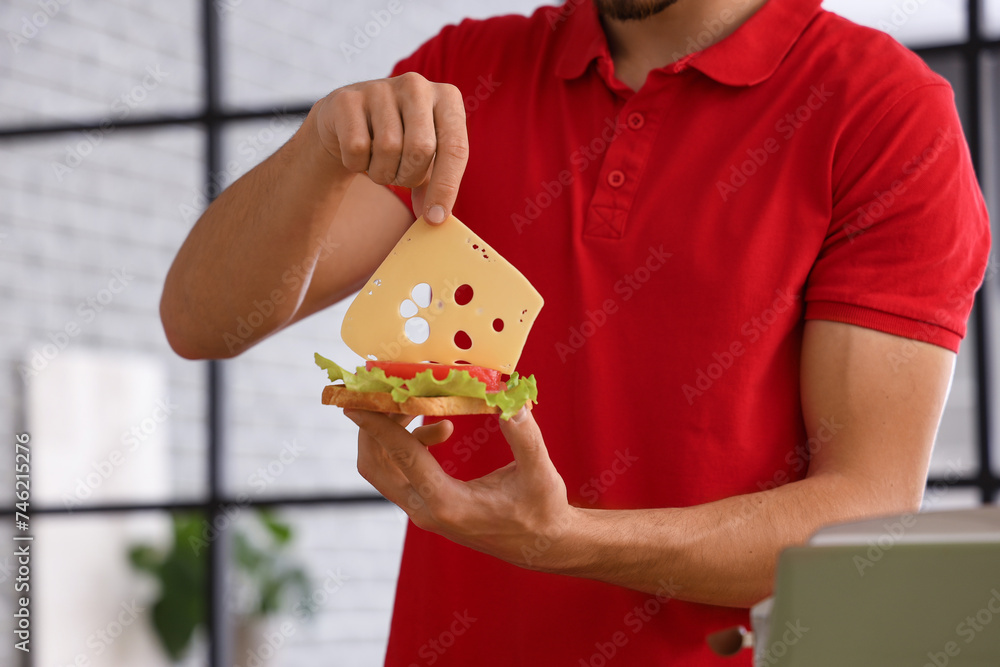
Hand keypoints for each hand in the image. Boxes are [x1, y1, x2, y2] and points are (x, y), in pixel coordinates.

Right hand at [312, 73, 468, 222]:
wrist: (349, 121)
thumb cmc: (399, 142)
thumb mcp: (426, 159)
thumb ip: (436, 185)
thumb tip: (434, 219)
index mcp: (447, 98)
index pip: (455, 148)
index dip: (446, 187)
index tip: (435, 218)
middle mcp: (417, 86)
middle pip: (420, 150)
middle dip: (409, 177)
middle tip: (400, 177)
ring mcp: (381, 87)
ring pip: (388, 149)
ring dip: (383, 172)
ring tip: (380, 163)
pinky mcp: (348, 99)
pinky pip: (357, 148)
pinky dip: (357, 164)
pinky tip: (359, 153)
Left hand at [345, 407, 579, 570]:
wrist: (540, 545)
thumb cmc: (542, 510)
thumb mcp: (540, 473)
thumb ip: (525, 437)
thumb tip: (510, 401)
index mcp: (447, 504)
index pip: (402, 457)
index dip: (377, 425)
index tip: (355, 400)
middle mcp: (425, 510)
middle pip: (375, 463)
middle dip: (375, 422)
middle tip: (393, 389)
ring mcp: (421, 510)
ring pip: (383, 466)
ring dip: (391, 430)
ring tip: (423, 404)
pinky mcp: (425, 505)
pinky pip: (398, 470)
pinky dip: (408, 442)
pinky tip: (442, 428)